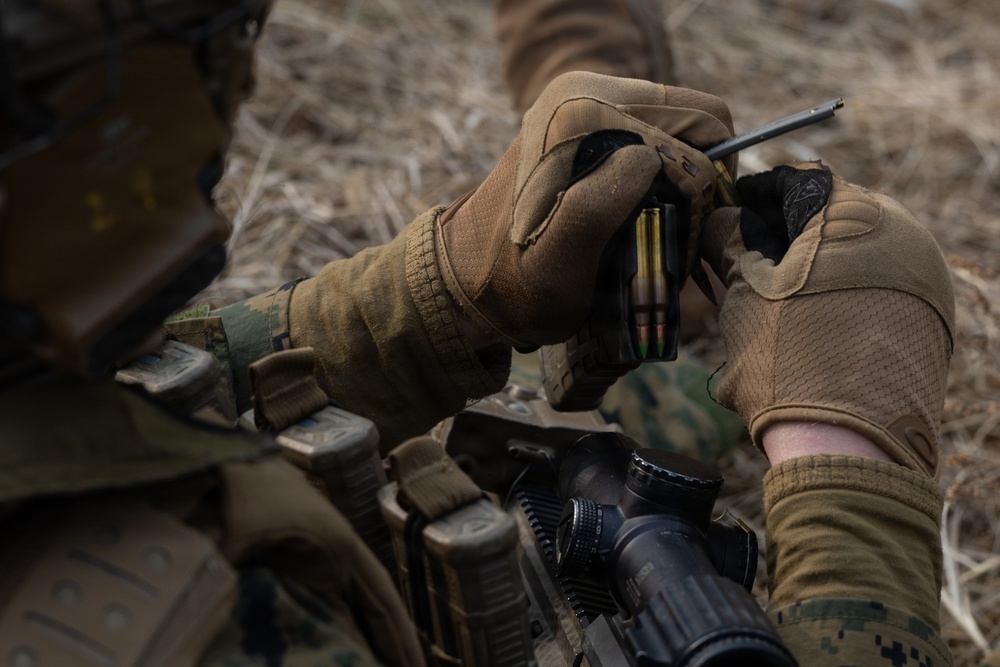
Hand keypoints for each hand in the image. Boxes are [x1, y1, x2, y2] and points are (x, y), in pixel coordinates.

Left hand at [436, 71, 734, 347]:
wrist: (467, 284)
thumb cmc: (514, 286)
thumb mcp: (559, 262)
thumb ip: (599, 206)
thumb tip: (650, 159)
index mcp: (581, 111)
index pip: (700, 121)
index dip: (711, 180)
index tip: (689, 233)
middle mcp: (582, 91)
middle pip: (694, 120)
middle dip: (700, 178)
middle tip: (678, 237)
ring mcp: (583, 103)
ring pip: (678, 131)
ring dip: (683, 182)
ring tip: (658, 234)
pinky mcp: (584, 124)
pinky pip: (653, 139)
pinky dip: (663, 178)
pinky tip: (642, 220)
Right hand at [700, 162, 953, 476]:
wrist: (845, 447)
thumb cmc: (787, 360)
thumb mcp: (742, 290)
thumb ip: (729, 239)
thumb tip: (722, 218)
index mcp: (860, 214)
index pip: (799, 182)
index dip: (756, 195)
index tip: (732, 213)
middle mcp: (906, 237)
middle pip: (833, 216)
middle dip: (787, 233)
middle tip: (748, 259)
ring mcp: (925, 281)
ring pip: (857, 253)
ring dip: (815, 266)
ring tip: (774, 300)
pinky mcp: (930, 321)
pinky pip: (880, 288)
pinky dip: (844, 294)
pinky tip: (810, 324)